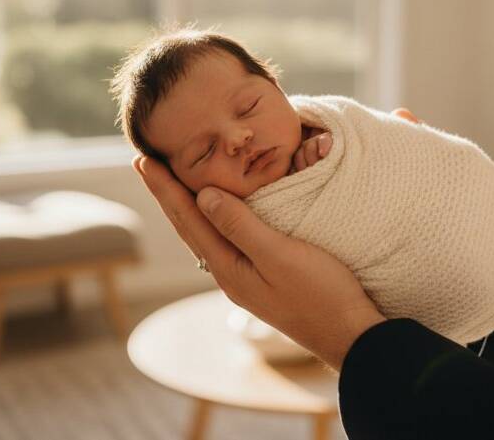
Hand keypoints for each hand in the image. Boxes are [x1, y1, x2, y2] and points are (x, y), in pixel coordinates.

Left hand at [132, 107, 418, 369]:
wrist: (349, 335)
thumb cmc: (320, 293)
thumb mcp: (279, 254)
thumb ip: (241, 225)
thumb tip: (203, 196)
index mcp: (228, 267)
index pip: (188, 218)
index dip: (165, 188)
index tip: (143, 159)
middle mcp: (229, 273)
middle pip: (189, 225)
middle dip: (167, 193)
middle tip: (145, 162)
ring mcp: (245, 277)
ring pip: (205, 233)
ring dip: (186, 205)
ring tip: (171, 182)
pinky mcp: (262, 276)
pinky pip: (224, 239)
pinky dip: (212, 217)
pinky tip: (217, 212)